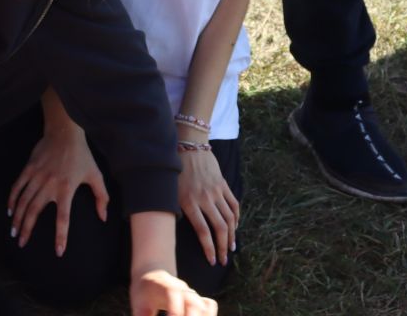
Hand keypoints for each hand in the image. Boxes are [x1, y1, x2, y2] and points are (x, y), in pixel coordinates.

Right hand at [7, 120, 105, 255]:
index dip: (60, 236)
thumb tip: (103, 217)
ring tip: (13, 231)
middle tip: (21, 243)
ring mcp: (37, 176)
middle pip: (35, 212)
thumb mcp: (96, 176)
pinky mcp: (28, 169)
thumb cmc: (82, 155)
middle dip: (27, 229)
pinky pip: (17, 186)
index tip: (58, 251)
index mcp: (66, 189)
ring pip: (23, 201)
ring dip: (17, 218)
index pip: (63, 219)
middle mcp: (49, 185)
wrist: (64, 132)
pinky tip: (9, 210)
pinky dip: (12, 199)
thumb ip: (101, 198)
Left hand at [130, 270, 215, 315]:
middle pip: (192, 302)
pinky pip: (210, 306)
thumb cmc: (144, 290)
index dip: (174, 309)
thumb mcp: (138, 300)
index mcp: (166, 285)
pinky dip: (209, 315)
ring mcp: (192, 294)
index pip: (173, 293)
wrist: (153, 273)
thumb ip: (141, 313)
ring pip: (204, 305)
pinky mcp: (198, 301)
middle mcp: (182, 289)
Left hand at [178, 147, 239, 267]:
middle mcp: (204, 198)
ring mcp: (216, 191)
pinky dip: (236, 218)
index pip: (202, 231)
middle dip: (222, 247)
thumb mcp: (170, 190)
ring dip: (231, 236)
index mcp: (189, 201)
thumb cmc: (175, 170)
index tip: (211, 261)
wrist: (189, 145)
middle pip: (219, 228)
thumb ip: (176, 209)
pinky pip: (234, 205)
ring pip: (229, 219)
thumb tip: (178, 228)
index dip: (208, 248)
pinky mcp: (223, 185)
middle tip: (223, 260)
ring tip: (231, 247)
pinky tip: (235, 227)